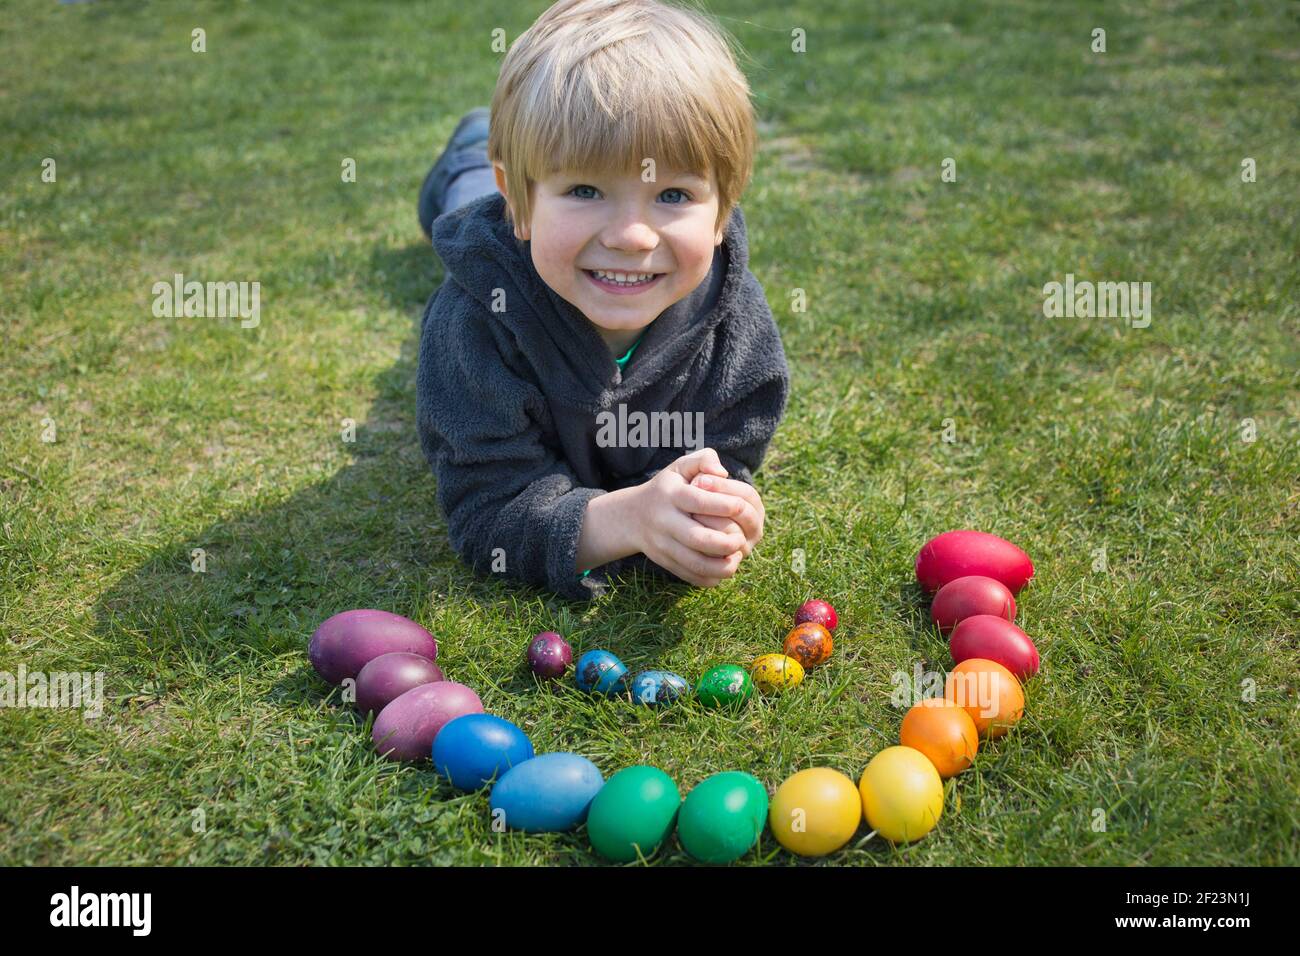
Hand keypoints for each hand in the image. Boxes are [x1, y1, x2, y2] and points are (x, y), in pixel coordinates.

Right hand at [629, 448, 752, 586]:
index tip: (742, 507)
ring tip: (737, 556)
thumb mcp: (680, 466)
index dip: (725, 505)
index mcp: (670, 495)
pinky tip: (724, 567)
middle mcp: (664, 521)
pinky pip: (692, 577)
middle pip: (697, 538)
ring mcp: (663, 545)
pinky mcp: (666, 563)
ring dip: (723, 565)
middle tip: (742, 539)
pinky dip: (712, 578)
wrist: (632, 517)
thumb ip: (703, 459)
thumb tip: (723, 472)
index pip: (699, 502)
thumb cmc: (668, 488)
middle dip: (726, 542)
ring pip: (696, 564)